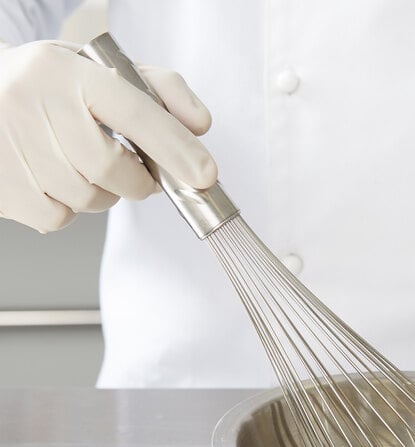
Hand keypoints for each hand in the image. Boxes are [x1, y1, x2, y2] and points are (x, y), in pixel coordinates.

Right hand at [0, 40, 216, 231]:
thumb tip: (200, 124)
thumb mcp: (104, 73)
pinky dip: (69, 209)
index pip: (135, 113)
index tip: (204, 174)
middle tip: (136, 172)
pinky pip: (58, 218)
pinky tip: (55, 180)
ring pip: (86, 198)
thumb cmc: (55, 90)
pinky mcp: (0, 183)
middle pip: (111, 169)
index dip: (175, 148)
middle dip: (137, 181)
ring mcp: (9, 143)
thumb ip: (161, 91)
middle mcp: (31, 101)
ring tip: (82, 166)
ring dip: (101, 194)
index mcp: (65, 70)